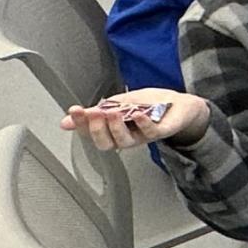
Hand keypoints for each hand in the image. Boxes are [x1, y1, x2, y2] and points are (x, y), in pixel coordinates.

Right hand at [61, 89, 210, 150]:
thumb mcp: (119, 103)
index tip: (74, 111)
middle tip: (93, 113)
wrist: (181, 104)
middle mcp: (127, 136)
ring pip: (125, 142)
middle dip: (96, 129)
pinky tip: (137, 114)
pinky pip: (150, 132)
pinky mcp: (160, 132)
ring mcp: (143, 136)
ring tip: (112, 113)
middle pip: (105, 144)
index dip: (81, 124)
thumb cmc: (151, 104)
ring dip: (116, 128)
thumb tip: (67, 119)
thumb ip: (97, 110)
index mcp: (114, 129)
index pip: (92, 132)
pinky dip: (142, 123)